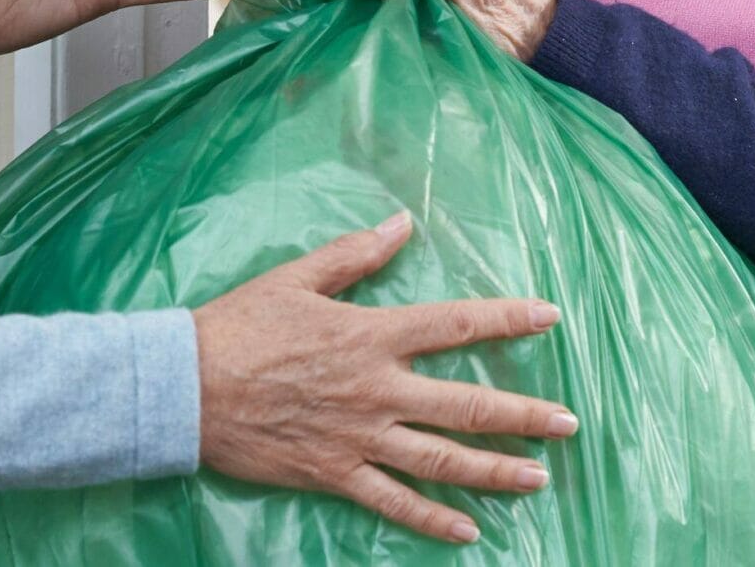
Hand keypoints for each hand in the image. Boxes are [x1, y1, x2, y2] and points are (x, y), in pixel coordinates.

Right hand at [193, 212, 575, 544]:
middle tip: (569, 424)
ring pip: (441, 460)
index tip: (550, 318)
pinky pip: (393, 503)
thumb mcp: (297, 277)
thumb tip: (402, 223)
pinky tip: (469, 533)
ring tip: (538, 478)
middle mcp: (377, 389)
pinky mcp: (334, 474)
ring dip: (495, 471)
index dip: (507, 319)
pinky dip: (433, 521)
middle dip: (523, 415)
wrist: (185, 387)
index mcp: (371, 335)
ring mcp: (359, 437)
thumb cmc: (240, 326)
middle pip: (466, 404)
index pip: (456, 323)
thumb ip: (355, 254)